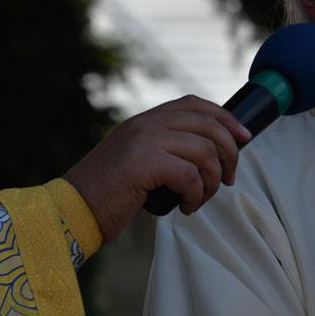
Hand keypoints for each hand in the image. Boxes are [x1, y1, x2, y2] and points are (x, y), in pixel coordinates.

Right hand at [64, 95, 251, 242]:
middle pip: (208, 124)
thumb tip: (209, 157)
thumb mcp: (138, 162)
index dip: (225, 117)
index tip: (243, 137)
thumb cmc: (107, 195)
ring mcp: (144, 140)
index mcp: (145, 121)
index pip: (195, 104)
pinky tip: (185, 206)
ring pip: (204, 150)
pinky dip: (196, 194)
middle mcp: (145, 124)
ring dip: (212, 180)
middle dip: (229, 152)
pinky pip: (191, 174)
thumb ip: (164, 151)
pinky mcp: (144, 163)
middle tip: (228, 179)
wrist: (71, 211)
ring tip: (200, 199)